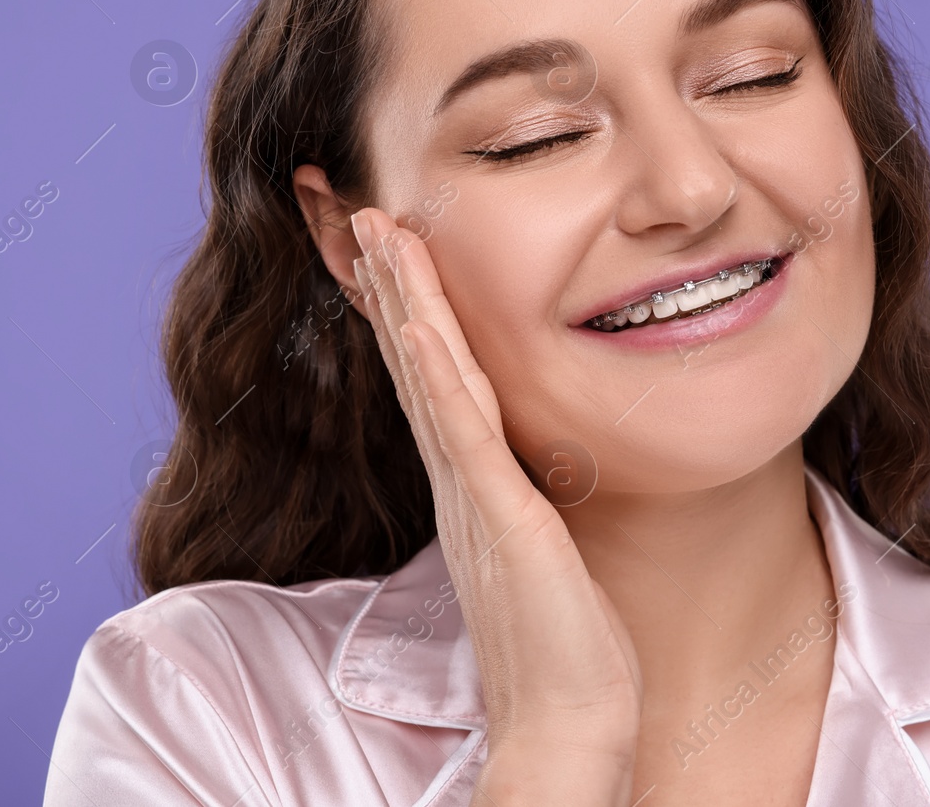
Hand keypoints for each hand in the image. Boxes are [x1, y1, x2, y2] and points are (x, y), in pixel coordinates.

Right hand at [349, 208, 642, 803]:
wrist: (566, 722)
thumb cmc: (568, 644)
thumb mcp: (551, 545)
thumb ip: (535, 497)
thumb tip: (542, 466)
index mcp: (473, 482)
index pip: (435, 374)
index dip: (411, 305)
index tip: (394, 240)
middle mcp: (459, 480)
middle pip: (416, 359)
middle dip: (391, 281)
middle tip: (362, 206)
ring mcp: (473, 495)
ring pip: (430, 376)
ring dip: (405, 299)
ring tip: (382, 228)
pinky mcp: (500, 516)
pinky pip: (463, 428)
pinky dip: (438, 370)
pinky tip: (420, 323)